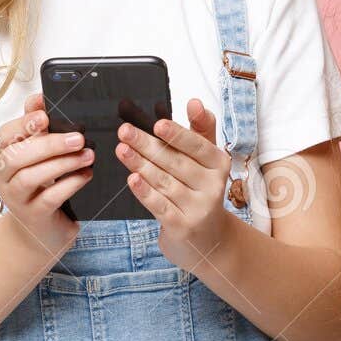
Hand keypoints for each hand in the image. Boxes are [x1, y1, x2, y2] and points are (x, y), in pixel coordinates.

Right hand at [0, 92, 90, 255]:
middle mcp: (4, 176)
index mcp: (3, 155)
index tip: (44, 115)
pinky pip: (50, 198)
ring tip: (89, 155)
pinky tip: (86, 175)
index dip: (23, 124)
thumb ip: (36, 127)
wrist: (41, 226)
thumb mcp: (37, 153)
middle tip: (79, 138)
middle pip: (17, 157)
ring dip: (63, 164)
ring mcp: (16, 198)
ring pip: (32, 177)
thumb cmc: (40, 182)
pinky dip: (70, 184)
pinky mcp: (34, 216)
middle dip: (49, 144)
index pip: (4, 135)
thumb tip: (38, 98)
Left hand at [115, 97, 231, 270]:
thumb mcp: (207, 159)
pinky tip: (132, 179)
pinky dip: (145, 192)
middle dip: (147, 145)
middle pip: (175, 162)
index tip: (158, 123)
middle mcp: (213, 186)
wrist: (208, 239)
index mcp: (219, 163)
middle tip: (125, 131)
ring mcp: (198, 208)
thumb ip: (201, 129)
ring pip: (164, 182)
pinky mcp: (182, 226)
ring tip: (121, 149)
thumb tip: (195, 102)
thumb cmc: (201, 189)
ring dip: (140, 164)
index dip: (177, 135)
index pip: (197, 146)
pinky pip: (160, 206)